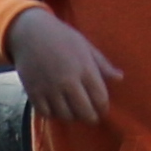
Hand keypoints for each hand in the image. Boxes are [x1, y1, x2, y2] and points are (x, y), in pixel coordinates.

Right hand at [5, 9, 117, 125]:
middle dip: (91, 117)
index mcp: (85, 69)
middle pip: (84, 111)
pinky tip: (57, 109)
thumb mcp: (86, 46)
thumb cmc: (62, 37)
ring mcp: (50, 89)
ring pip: (65, 115)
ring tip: (75, 112)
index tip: (103, 109)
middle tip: (92, 117)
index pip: (100, 98)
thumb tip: (120, 78)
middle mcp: (68, 82)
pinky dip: (54, 114)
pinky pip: (46, 113)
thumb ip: (103, 65)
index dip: (103, 107)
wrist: (30, 33)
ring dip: (73, 116)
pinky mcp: (34, 93)